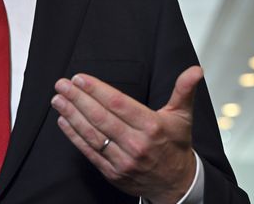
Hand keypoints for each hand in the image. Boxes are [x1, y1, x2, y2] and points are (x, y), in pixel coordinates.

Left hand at [51, 66, 201, 203]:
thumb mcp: (182, 116)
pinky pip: (90, 152)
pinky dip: (74, 136)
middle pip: (101, 118)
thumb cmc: (175, 145)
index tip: (80, 78)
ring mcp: (123, 160)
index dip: (97, 90)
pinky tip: (63, 121)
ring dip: (72, 115)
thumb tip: (195, 70)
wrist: (176, 184)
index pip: (119, 104)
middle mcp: (136, 144)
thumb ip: (184, 90)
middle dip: (78, 99)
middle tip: (61, 84)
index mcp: (152, 127)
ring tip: (58, 100)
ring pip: (92, 134)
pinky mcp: (112, 173)